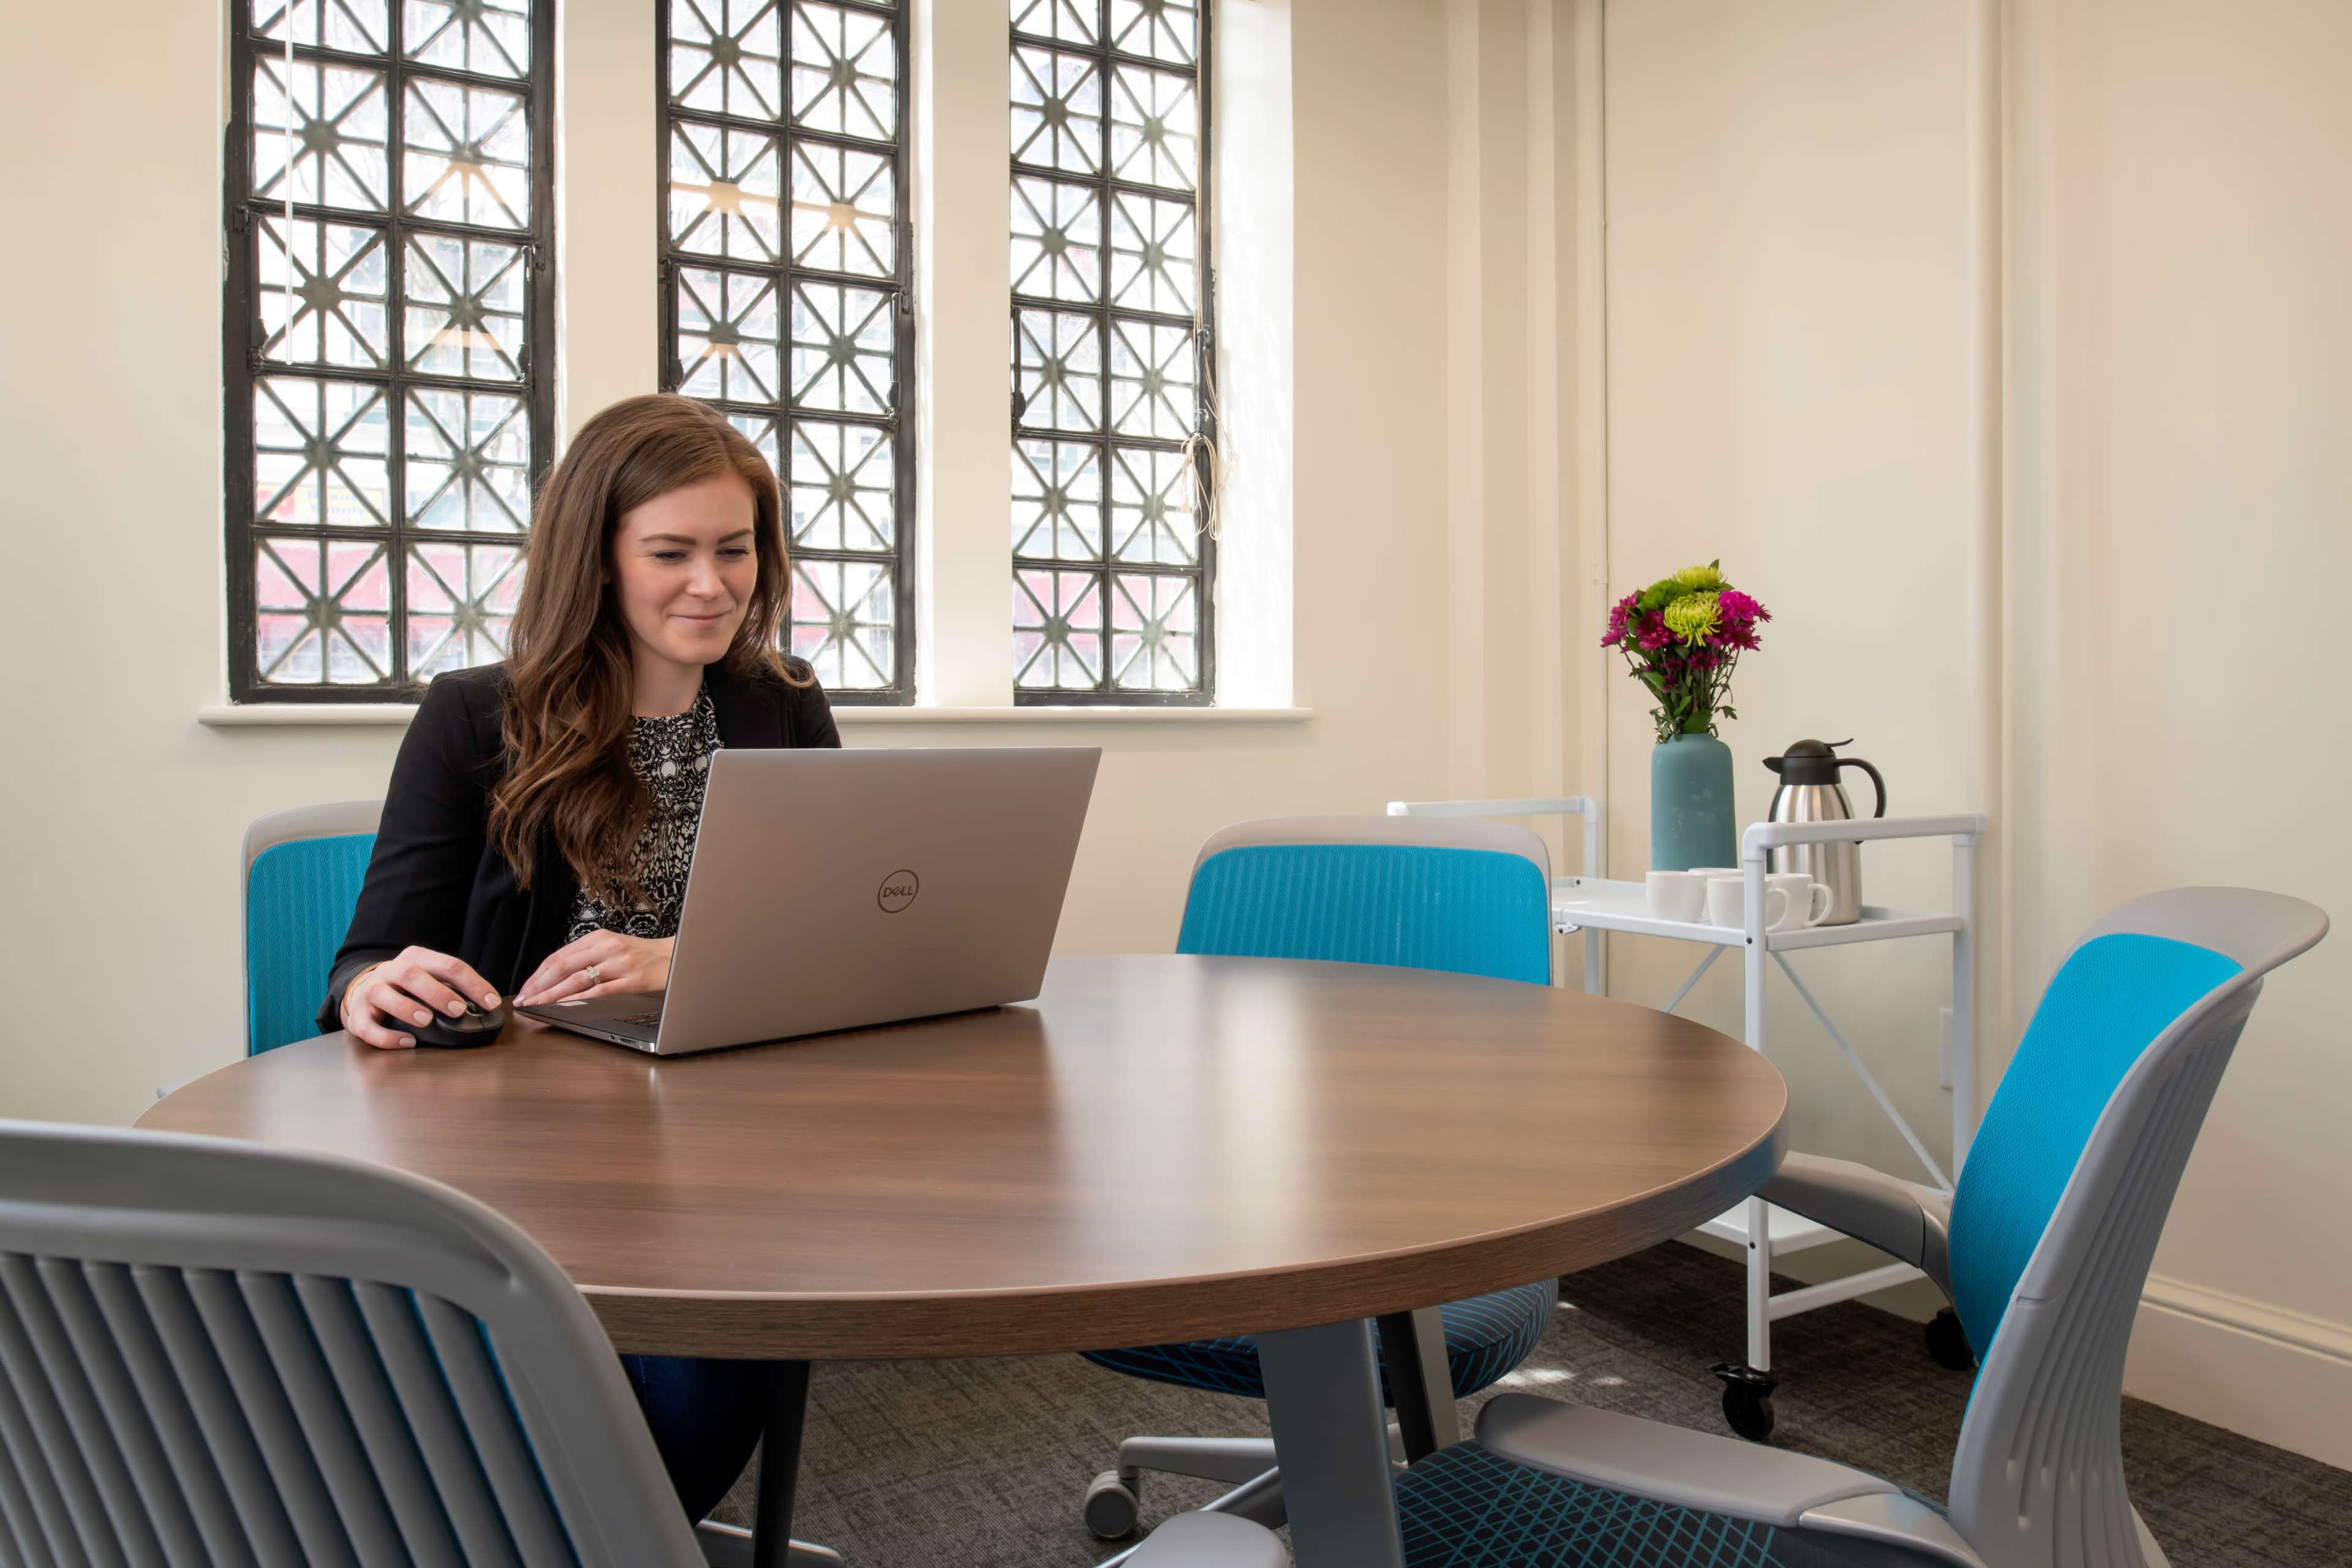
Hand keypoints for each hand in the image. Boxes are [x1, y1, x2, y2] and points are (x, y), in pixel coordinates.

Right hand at [341, 946, 500, 1049]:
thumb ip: (452, 987)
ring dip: (407, 1008)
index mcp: (416, 958)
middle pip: (412, 974)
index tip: (491, 1002)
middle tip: (458, 1009)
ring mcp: (372, 991)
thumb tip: (487, 1005)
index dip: (473, 984)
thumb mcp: (430, 978)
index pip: (449, 965)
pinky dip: (387, 1037)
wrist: (363, 990)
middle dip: (437, 992)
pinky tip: (407, 1042)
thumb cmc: (406, 987)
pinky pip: (367, 1026)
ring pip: (383, 994)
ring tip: (427, 1020)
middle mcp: (392, 970)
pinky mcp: (357, 1014)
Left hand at [516, 931, 673, 1007]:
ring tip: (537, 1004)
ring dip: (552, 994)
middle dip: (539, 985)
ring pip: (577, 979)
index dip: (538, 974)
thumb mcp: (611, 947)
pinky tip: (565, 1005)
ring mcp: (620, 963)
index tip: (525, 988)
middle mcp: (607, 947)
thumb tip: (554, 975)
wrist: (675, 957)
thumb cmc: (641, 955)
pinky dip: (579, 998)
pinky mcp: (632, 980)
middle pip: (563, 966)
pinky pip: (599, 990)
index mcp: (598, 937)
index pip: (559, 956)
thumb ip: (587, 956)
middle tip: (524, 999)